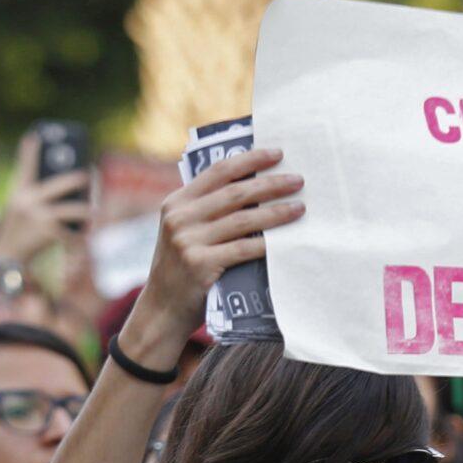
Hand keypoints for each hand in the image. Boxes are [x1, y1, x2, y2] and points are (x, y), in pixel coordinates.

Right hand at [0, 131, 93, 265]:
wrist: (4, 259)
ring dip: (86, 212)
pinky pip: (71, 233)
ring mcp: (38, 216)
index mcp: (19, 193)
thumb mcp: (18, 211)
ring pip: (73, 210)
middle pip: (61, 184)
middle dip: (78, 180)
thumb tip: (62, 186)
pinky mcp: (47, 233)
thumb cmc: (16, 233)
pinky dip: (77, 238)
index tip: (36, 135)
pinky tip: (82, 238)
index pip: (25, 167)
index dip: (30, 150)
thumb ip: (33, 196)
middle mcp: (27, 201)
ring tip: (94, 212)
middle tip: (88, 176)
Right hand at [132, 147, 302, 345]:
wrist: (162, 309)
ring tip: (300, 207)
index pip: (218, 171)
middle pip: (235, 193)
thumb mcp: (184, 231)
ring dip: (276, 212)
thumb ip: (208, 210)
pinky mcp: (200, 265)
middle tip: (298, 180)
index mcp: (177, 202)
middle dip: (270, 184)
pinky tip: (284, 239)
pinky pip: (242, 249)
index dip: (250, 160)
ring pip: (243, 220)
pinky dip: (266, 243)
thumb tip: (257, 188)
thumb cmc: (182, 267)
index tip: (277, 154)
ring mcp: (188, 241)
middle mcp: (180, 217)